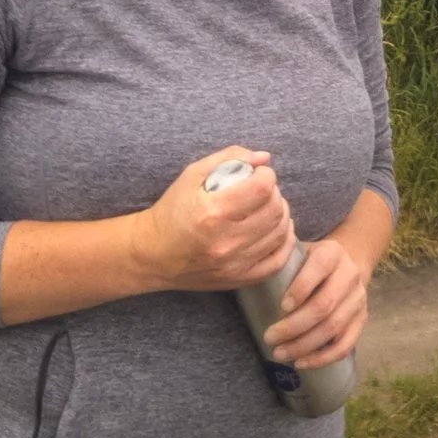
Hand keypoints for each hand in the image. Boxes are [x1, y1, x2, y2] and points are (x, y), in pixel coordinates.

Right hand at [138, 147, 296, 292]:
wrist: (153, 255)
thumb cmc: (172, 211)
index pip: (262, 188)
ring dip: (280, 214)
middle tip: (262, 190)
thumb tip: (264, 157)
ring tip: (267, 207)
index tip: (259, 174)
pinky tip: (276, 230)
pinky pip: (278, 261)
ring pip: (279, 233)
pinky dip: (284, 242)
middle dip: (274, 193)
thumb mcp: (191, 175)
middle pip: (274, 210)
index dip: (267, 175)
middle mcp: (226, 240)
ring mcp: (235, 264)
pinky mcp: (239, 279)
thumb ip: (228, 158)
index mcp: (214, 212)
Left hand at [262, 237, 372, 367]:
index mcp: (333, 253)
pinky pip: (345, 345)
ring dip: (304, 345)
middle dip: (294, 326)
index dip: (301, 288)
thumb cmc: (310, 263)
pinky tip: (301, 362)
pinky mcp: (361, 320)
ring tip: (279, 353)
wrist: (345, 267)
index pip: (320, 267)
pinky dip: (322, 358)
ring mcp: (358, 299)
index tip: (281, 307)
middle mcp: (350, 275)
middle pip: (324, 305)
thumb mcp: (300, 253)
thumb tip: (251, 273)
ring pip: (333, 327)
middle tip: (269, 338)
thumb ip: (283, 261)